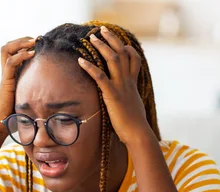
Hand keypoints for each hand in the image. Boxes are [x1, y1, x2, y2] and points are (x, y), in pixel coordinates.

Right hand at [0, 37, 34, 137]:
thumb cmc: (14, 118)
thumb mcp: (28, 102)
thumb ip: (37, 96)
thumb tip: (56, 99)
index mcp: (11, 76)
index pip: (13, 53)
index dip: (24, 45)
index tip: (38, 44)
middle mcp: (6, 73)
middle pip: (7, 48)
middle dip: (22, 40)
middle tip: (35, 40)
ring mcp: (5, 76)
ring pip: (6, 50)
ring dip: (20, 43)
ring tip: (32, 42)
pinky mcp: (5, 82)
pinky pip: (10, 62)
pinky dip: (20, 55)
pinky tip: (31, 54)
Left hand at [78, 26, 151, 144]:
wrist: (138, 133)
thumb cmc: (135, 125)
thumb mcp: (133, 107)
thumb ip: (129, 100)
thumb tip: (127, 103)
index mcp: (133, 84)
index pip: (133, 60)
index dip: (127, 49)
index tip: (120, 43)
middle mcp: (128, 82)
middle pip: (122, 53)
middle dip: (111, 40)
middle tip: (102, 30)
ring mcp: (121, 86)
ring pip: (113, 59)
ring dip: (101, 47)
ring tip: (92, 38)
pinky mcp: (112, 95)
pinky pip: (100, 77)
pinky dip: (90, 67)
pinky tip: (80, 61)